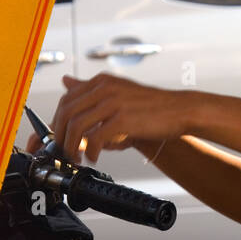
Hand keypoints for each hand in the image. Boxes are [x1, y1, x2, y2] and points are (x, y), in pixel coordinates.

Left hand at [26, 73, 189, 164]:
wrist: (182, 110)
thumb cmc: (153, 106)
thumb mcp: (118, 91)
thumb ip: (91, 89)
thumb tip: (66, 81)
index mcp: (102, 81)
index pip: (66, 99)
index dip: (58, 122)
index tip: (60, 137)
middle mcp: (105, 88)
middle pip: (67, 113)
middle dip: (60, 136)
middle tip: (64, 151)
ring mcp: (113, 102)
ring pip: (77, 126)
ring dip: (72, 146)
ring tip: (76, 158)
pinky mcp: (122, 119)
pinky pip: (95, 137)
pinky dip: (90, 151)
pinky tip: (93, 157)